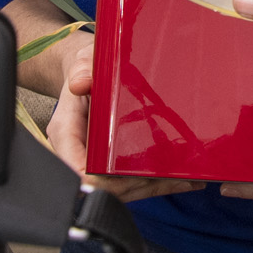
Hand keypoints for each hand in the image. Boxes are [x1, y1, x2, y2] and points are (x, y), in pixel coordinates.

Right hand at [39, 29, 200, 203]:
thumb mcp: (84, 61)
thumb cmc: (86, 69)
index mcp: (65, 133)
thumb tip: (80, 82)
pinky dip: (157, 183)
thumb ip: (81, 68)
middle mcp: (78, 154)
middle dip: (138, 185)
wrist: (88, 74)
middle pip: (105, 188)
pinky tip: (183, 179)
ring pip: (121, 190)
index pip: (77, 172)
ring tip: (186, 179)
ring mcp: (94, 162)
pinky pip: (131, 183)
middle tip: (173, 176)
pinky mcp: (110, 165)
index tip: (132, 176)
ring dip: (153, 187)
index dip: (101, 182)